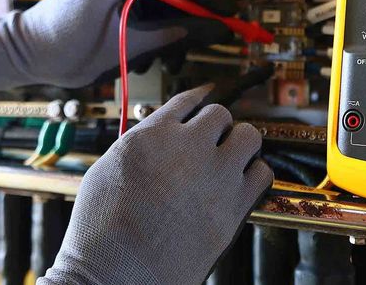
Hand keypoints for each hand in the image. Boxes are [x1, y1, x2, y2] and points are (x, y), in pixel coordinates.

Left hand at [0, 0, 235, 92]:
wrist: (25, 49)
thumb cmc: (66, 52)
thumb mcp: (124, 47)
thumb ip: (171, 34)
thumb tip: (214, 29)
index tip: (227, 13)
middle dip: (190, 9)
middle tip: (205, 37)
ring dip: (171, 15)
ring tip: (169, 52)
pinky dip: (153, 11)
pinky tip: (150, 40)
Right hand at [38, 86, 273, 284]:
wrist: (115, 274)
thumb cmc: (102, 231)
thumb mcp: (107, 170)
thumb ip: (139, 144)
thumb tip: (159, 135)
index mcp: (152, 135)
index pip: (188, 100)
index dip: (199, 99)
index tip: (206, 98)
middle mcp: (188, 147)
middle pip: (220, 114)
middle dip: (217, 126)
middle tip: (213, 142)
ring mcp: (215, 174)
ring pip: (249, 135)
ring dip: (241, 144)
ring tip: (231, 159)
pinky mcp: (235, 204)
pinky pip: (263, 172)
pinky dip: (256, 174)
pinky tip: (242, 182)